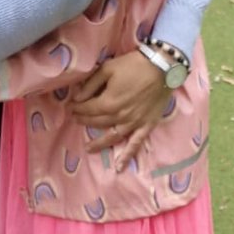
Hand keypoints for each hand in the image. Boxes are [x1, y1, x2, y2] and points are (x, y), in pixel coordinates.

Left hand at [70, 50, 170, 165]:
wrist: (162, 67)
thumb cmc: (134, 65)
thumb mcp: (108, 68)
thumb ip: (91, 85)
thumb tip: (78, 98)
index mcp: (108, 102)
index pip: (88, 109)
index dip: (77, 108)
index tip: (71, 106)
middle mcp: (119, 116)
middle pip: (97, 122)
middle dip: (84, 121)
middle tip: (76, 119)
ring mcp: (133, 123)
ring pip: (112, 136)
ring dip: (99, 143)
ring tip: (88, 148)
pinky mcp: (146, 126)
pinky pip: (135, 144)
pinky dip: (127, 156)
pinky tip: (119, 167)